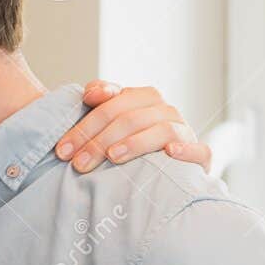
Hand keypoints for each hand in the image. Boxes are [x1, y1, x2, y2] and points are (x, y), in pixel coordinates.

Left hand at [57, 81, 211, 172]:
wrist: (175, 172)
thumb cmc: (137, 149)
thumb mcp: (114, 127)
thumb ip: (100, 107)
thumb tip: (88, 92)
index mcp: (143, 98)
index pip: (112, 103)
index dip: (86, 123)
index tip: (63, 147)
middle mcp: (165, 110)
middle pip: (130, 117)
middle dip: (99, 140)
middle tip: (77, 164)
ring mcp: (184, 131)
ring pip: (161, 129)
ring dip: (136, 142)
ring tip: (113, 157)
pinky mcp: (202, 155)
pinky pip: (199, 149)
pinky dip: (185, 149)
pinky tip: (170, 153)